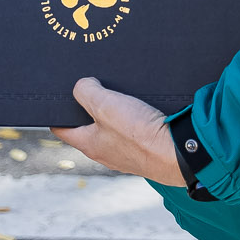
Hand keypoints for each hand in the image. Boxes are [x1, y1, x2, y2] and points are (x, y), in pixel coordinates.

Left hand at [52, 77, 182, 185]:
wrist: (181, 153)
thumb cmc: (140, 134)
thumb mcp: (104, 104)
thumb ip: (86, 91)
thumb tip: (83, 85)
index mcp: (89, 145)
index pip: (62, 129)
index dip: (57, 112)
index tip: (58, 98)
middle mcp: (106, 153)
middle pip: (89, 127)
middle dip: (89, 108)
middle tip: (94, 89)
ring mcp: (127, 155)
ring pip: (113, 130)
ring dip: (115, 113)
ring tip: (120, 95)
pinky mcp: (146, 152)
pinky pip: (134, 133)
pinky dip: (134, 120)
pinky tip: (142, 107)